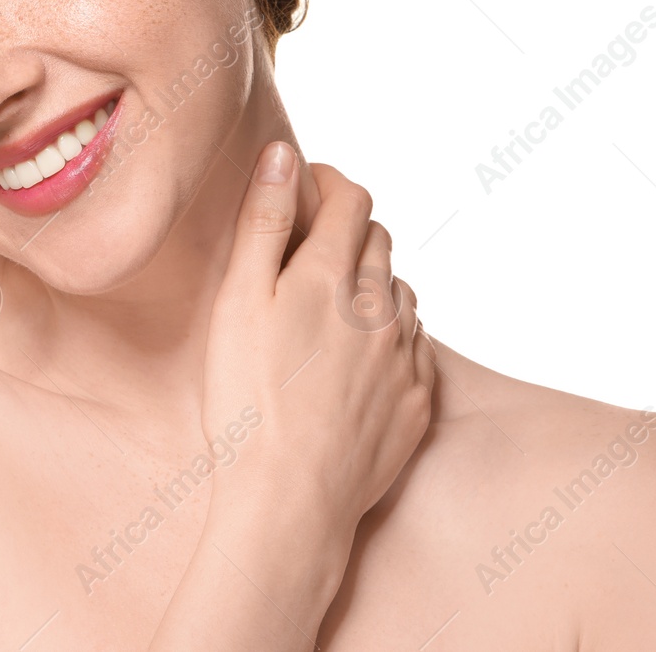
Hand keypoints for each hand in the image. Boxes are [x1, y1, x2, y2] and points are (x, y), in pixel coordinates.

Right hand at [201, 141, 434, 541]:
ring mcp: (404, 356)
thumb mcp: (238, 301)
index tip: (309, 185)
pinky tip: (359, 359)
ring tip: (334, 307)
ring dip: (374, 284)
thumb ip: (264, 221)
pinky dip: (391, 337)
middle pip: (380, 242)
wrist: (289, 501)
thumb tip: (283, 154)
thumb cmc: (247, 402)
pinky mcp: (417, 401)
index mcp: (330, 277)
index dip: (331, 183)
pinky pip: (415, 348)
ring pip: (402, 293)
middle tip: (313, 248)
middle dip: (350, 231)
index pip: (352, 199)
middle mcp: (380, 308)